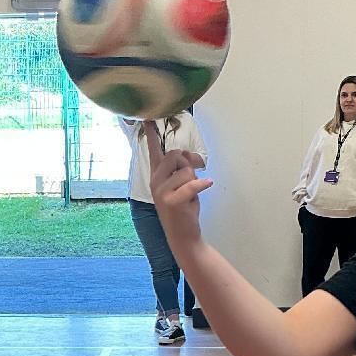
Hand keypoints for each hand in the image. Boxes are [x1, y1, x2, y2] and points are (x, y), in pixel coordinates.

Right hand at [145, 119, 212, 256]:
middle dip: (189, 163)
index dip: (151, 135)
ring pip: (185, 170)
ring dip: (195, 180)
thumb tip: (189, 155)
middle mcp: (155, 181)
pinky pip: (191, 184)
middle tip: (195, 175)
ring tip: (191, 195)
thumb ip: (183, 167)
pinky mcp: (170, 201)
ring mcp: (160, 191)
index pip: (154, 151)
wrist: (184, 236)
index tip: (148, 119)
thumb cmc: (185, 208)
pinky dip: (201, 185)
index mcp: (157, 176)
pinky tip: (208, 185)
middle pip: (175, 155)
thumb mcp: (184, 184)